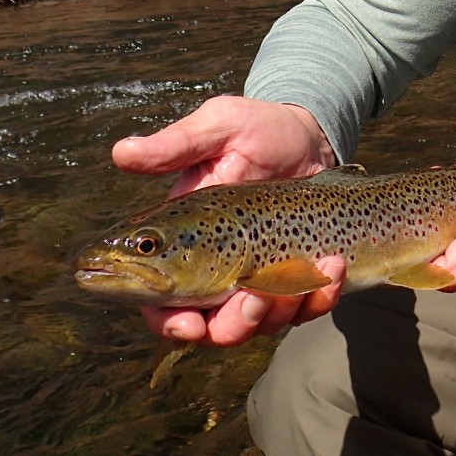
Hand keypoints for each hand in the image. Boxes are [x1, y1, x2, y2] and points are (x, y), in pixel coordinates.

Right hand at [110, 95, 341, 345]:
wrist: (311, 135)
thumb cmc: (256, 129)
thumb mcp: (217, 127)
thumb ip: (174, 145)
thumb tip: (121, 152)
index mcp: (183, 243)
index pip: (160, 303)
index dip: (169, 323)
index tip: (188, 324)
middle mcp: (216, 271)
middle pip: (213, 329)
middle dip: (235, 325)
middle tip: (257, 295)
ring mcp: (259, 279)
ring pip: (261, 326)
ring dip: (282, 309)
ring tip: (310, 267)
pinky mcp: (297, 278)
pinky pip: (306, 308)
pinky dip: (320, 296)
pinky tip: (333, 265)